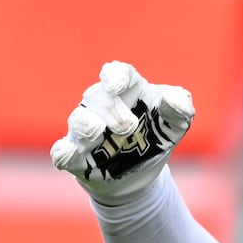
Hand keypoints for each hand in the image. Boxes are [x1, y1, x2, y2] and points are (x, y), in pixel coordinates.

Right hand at [50, 61, 192, 204]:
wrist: (144, 170)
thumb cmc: (157, 134)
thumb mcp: (175, 122)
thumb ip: (179, 108)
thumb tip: (175, 101)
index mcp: (126, 89)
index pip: (118, 73)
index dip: (115, 76)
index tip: (116, 86)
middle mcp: (101, 104)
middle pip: (100, 99)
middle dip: (113, 111)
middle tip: (129, 126)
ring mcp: (87, 128)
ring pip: (79, 120)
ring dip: (86, 125)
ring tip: (97, 130)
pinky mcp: (77, 154)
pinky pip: (63, 151)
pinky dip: (62, 152)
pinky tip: (64, 154)